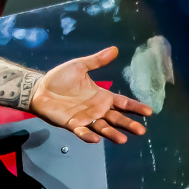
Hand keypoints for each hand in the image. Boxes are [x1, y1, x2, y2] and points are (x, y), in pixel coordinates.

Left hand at [29, 47, 152, 143]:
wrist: (39, 88)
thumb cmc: (59, 79)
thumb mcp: (79, 66)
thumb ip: (97, 60)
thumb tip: (115, 49)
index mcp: (101, 96)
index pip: (123, 103)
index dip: (135, 107)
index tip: (149, 111)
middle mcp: (97, 109)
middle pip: (116, 119)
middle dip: (128, 124)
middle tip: (141, 130)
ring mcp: (85, 118)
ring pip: (102, 128)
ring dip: (112, 133)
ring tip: (123, 139)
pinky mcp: (71, 124)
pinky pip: (81, 132)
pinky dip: (88, 136)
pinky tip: (95, 138)